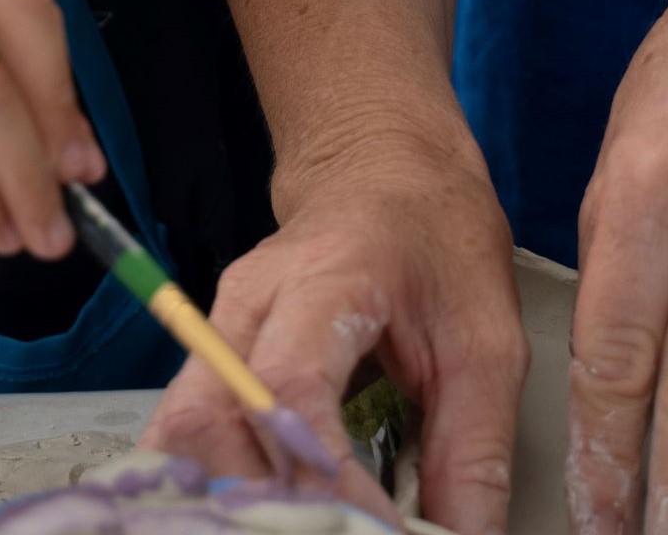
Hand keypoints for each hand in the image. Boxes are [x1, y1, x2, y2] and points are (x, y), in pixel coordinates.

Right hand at [141, 136, 527, 534]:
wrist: (380, 170)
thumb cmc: (434, 237)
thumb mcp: (487, 339)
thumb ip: (473, 448)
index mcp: (327, 278)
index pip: (290, 383)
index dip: (322, 472)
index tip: (373, 525)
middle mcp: (250, 300)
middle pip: (209, 417)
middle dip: (262, 499)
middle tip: (328, 531)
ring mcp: (218, 324)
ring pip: (181, 429)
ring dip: (231, 495)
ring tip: (298, 524)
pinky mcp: (210, 352)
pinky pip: (184, 429)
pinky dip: (214, 481)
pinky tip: (256, 509)